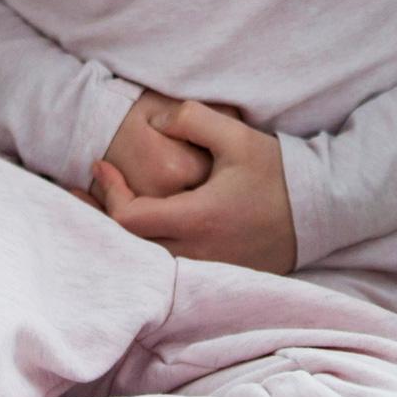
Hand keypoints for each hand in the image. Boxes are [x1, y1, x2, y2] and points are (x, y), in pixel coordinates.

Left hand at [90, 99, 297, 274]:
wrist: (320, 209)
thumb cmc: (277, 172)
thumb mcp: (236, 135)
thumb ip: (191, 119)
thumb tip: (155, 123)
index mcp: (198, 220)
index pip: (130, 218)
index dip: (107, 192)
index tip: (98, 166)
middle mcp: (198, 254)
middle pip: (128, 249)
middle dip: (96, 219)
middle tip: (76, 194)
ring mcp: (208, 271)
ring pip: (145, 263)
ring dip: (118, 237)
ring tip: (97, 210)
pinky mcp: (218, 277)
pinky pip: (167, 271)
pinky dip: (143, 251)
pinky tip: (134, 231)